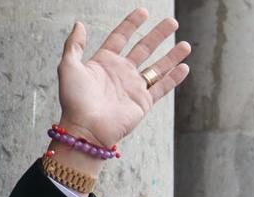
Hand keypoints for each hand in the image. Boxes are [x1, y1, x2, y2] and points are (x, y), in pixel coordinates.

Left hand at [56, 10, 192, 151]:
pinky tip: (184, 67)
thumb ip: (74, 45)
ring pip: (157, 67)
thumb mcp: (68, 67)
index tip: (144, 11)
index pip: (121, 37)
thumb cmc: (75, 100)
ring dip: (171, 55)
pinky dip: (174, 78)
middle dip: (158, 35)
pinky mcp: (143, 102)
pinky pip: (162, 87)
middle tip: (172, 22)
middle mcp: (121, 73)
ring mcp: (133, 87)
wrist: (86, 128)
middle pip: (144, 48)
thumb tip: (79, 24)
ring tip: (185, 44)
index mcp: (104, 62)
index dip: (132, 23)